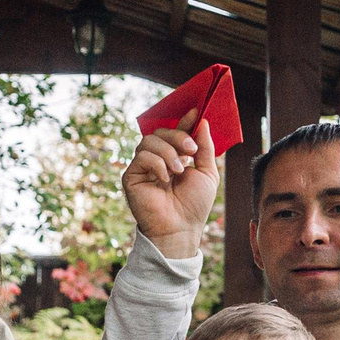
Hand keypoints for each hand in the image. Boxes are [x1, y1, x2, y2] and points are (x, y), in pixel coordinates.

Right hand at [121, 110, 218, 258]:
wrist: (180, 228)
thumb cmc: (194, 206)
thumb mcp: (207, 172)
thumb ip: (205, 147)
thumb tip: (202, 121)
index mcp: (174, 158)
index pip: (175, 132)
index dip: (184, 121)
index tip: (196, 111)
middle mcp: (157, 160)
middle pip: (160, 132)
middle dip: (177, 136)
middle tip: (191, 150)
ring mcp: (143, 168)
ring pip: (149, 141)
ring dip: (168, 152)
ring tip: (178, 170)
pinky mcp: (131, 176)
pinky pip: (142, 157)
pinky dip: (157, 164)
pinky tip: (164, 179)